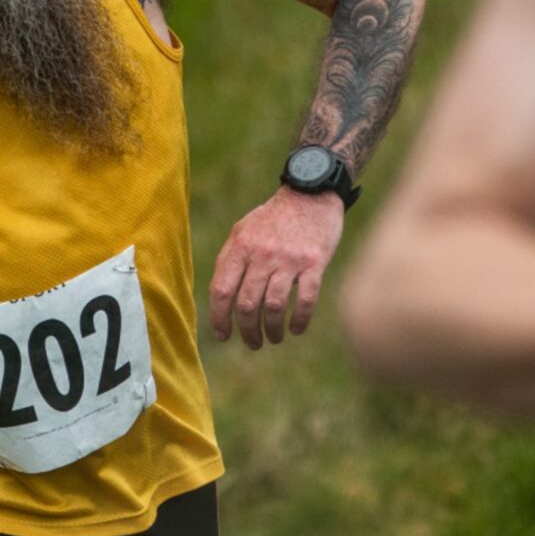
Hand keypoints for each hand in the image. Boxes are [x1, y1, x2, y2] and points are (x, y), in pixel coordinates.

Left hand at [211, 187, 345, 350]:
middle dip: (247, 330)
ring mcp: (289, 259)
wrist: (311, 193)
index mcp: (240, 246)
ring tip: (274, 338)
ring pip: (273, 306)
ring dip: (272, 329)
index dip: (219, 318)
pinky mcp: (314, 262)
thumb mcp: (243, 230)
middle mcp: (262, 254)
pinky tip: (297, 328)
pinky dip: (300, 320)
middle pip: (246, 303)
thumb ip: (230, 259)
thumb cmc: (274, 217)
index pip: (222, 290)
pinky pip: (305, 300)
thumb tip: (219, 297)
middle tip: (253, 343)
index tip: (223, 335)